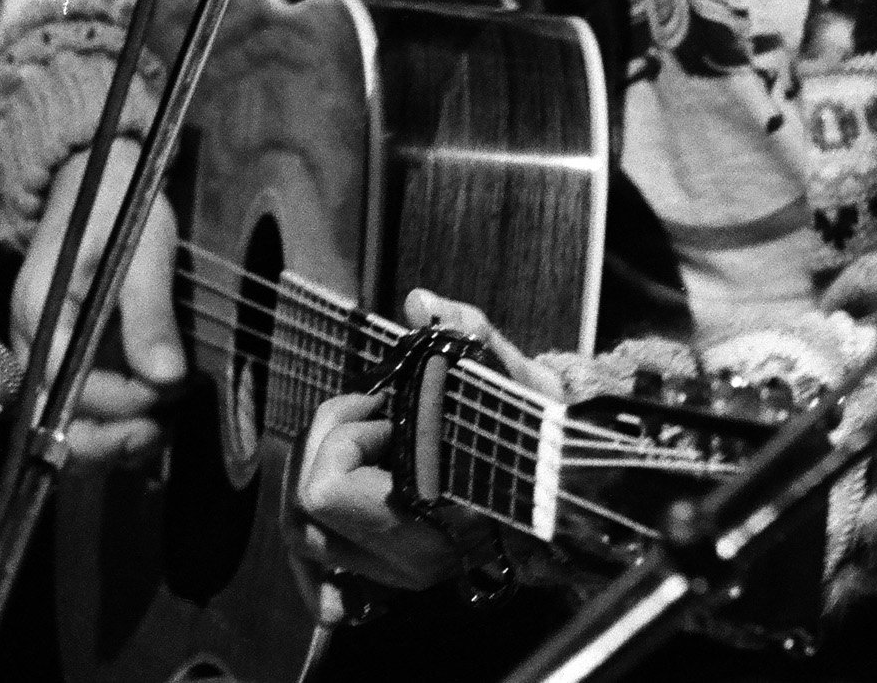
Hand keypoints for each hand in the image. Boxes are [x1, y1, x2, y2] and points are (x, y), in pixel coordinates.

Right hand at [12, 141, 185, 468]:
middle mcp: (37, 345)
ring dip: (112, 437)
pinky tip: (151, 421)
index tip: (171, 390)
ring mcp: (53, 354)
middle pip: (56, 418)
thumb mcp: (142, 253)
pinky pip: (83, 404)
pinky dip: (114, 421)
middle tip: (160, 431)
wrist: (102, 180)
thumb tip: (167, 378)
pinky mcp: (74, 356)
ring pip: (68, 421)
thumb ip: (151, 316)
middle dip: (109, 436)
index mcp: (43, 318)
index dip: (122, 400)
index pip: (69, 387)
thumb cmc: (119, 209)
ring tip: (159, 432)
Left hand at [289, 289, 555, 614]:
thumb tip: (419, 302)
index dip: (346, 435)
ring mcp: (397, 574)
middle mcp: (410, 558)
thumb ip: (468, 332)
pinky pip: (319, 553)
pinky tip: (356, 472)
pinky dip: (325, 512)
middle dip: (326, 448)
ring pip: (302, 533)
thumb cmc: (541, 428)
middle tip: (373, 413)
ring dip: (323, 473)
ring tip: (371, 436)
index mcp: (435, 516)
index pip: (327, 489)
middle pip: (302, 509)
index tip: (387, 407)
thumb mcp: (512, 374)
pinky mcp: (389, 575)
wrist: (574, 485)